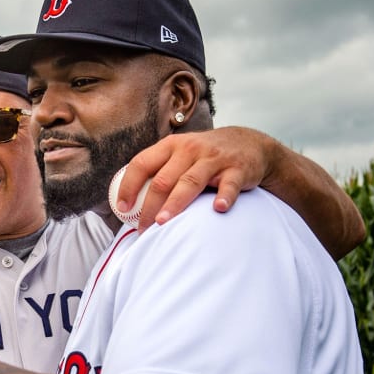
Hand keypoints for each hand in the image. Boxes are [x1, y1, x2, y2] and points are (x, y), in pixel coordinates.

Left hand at [116, 126, 275, 229]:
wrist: (250, 144)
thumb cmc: (205, 156)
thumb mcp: (181, 154)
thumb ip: (159, 171)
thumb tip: (129, 204)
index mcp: (171, 146)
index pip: (141, 164)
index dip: (128, 186)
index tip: (122, 209)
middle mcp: (190, 150)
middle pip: (163, 179)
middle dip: (149, 206)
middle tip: (142, 228)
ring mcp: (214, 159)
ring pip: (190, 182)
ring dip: (175, 204)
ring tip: (162, 223)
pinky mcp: (237, 169)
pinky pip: (229, 185)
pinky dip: (224, 196)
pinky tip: (218, 208)